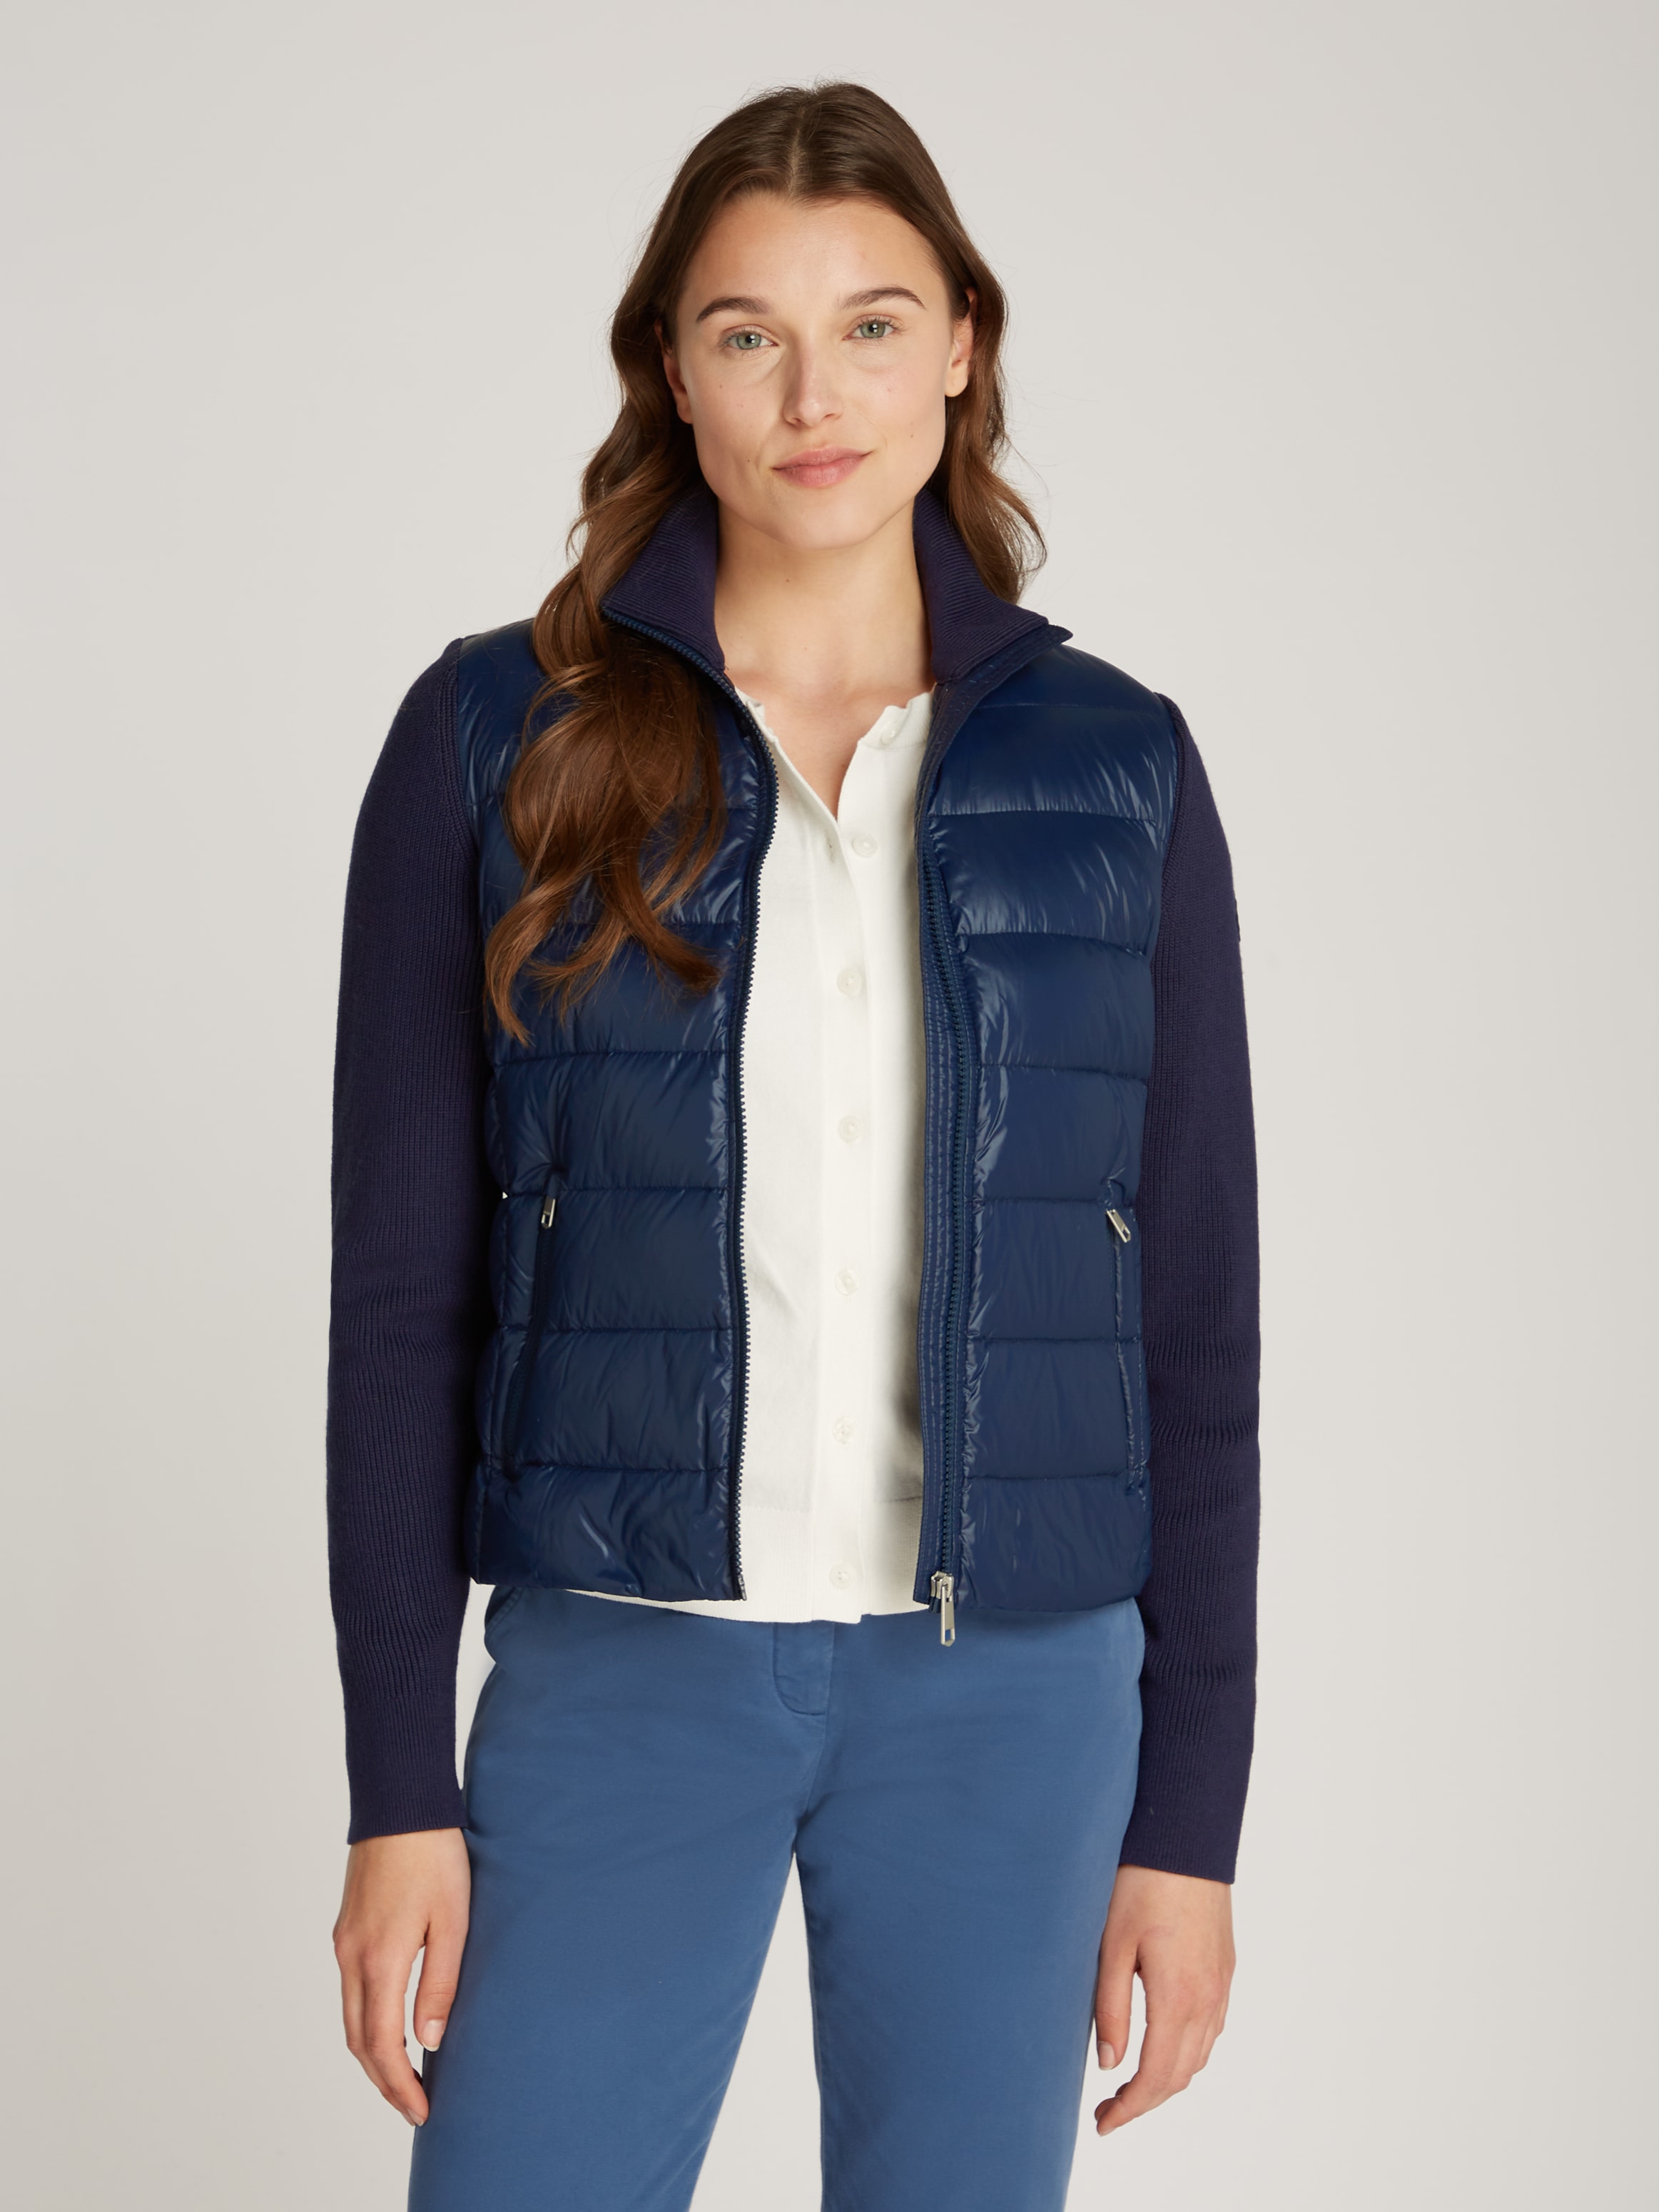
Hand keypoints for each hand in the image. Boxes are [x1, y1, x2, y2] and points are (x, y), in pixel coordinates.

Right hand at [333, 1827, 470, 2125]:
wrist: (400, 1802)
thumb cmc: (435, 1855)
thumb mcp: (453, 1920)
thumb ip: (440, 1985)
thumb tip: (429, 2043)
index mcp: (379, 1960)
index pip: (382, 2046)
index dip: (400, 2086)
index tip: (421, 2111)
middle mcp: (351, 1957)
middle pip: (359, 2041)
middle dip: (384, 2080)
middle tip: (414, 2106)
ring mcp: (344, 1943)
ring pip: (351, 2018)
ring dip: (373, 2053)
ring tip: (405, 2075)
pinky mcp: (346, 1929)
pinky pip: (351, 1991)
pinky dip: (368, 2021)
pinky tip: (391, 2025)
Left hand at [1092, 1864, 1233, 2135]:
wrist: (1184, 1836)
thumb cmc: (1141, 1883)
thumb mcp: (1111, 1944)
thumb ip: (1111, 2007)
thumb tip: (1109, 2063)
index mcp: (1178, 1996)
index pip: (1156, 2076)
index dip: (1129, 2109)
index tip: (1102, 2123)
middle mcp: (1208, 1998)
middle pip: (1181, 2075)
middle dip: (1145, 2102)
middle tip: (1107, 2110)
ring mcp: (1222, 1983)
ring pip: (1199, 2055)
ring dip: (1167, 2079)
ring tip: (1129, 2084)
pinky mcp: (1225, 1967)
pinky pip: (1211, 2029)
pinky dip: (1187, 2052)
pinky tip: (1162, 2044)